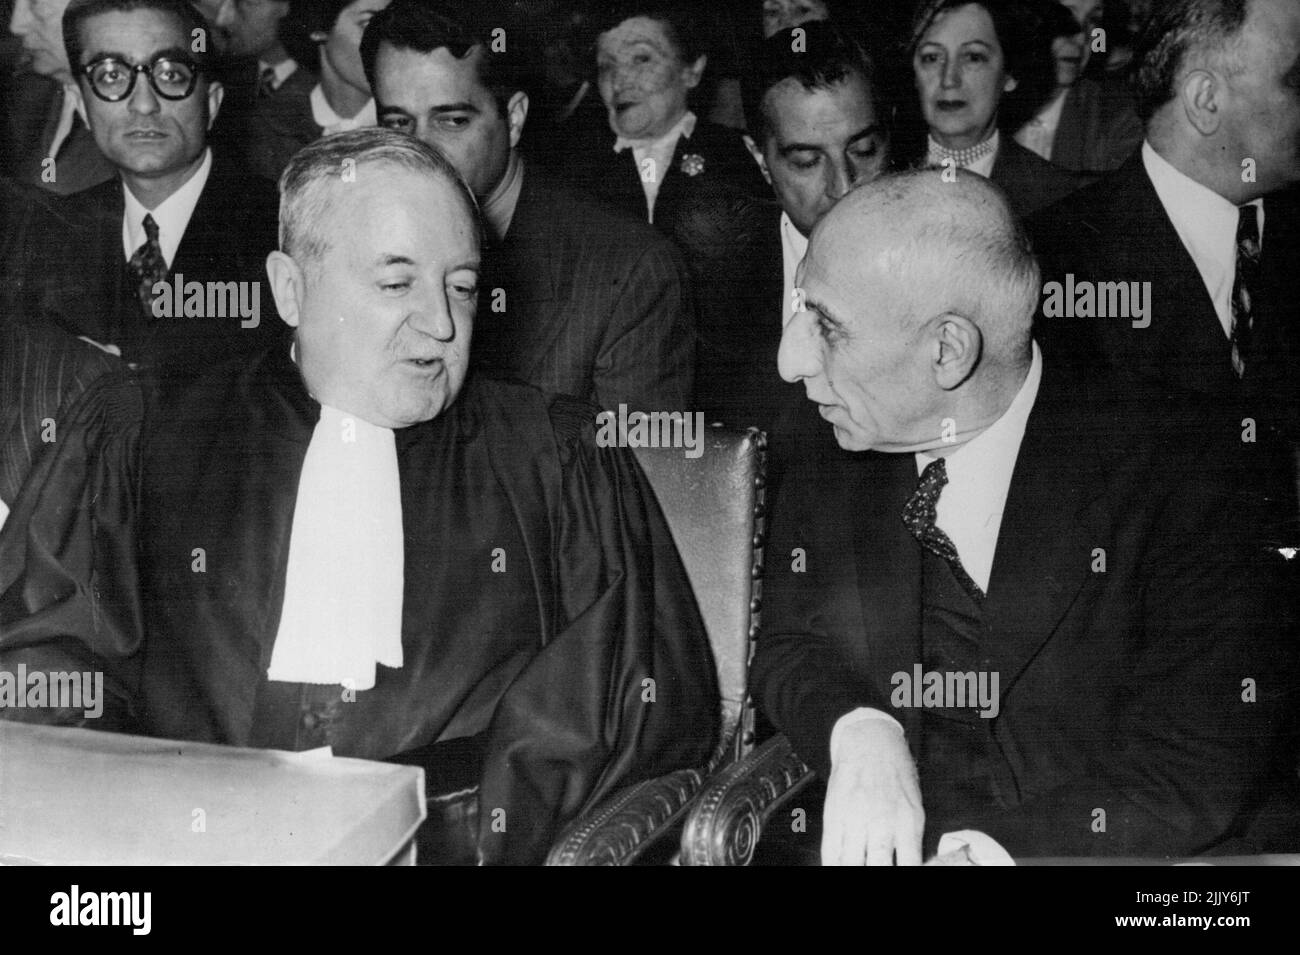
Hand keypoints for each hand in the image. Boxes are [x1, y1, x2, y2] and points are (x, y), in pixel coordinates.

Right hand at [821, 718, 923, 865]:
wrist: (869, 742)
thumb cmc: (896, 774)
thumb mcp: (914, 806)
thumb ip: (910, 840)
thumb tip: (908, 865)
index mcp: (908, 822)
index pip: (909, 866)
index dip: (903, 875)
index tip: (897, 874)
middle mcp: (882, 823)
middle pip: (878, 868)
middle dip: (875, 872)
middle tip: (874, 868)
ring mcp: (855, 820)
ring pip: (851, 864)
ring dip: (853, 869)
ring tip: (858, 866)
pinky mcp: (834, 815)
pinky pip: (830, 851)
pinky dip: (832, 865)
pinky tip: (837, 866)